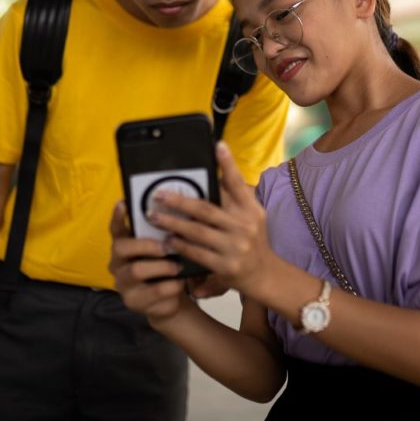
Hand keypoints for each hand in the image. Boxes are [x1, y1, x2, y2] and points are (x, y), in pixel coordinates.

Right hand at [108, 201, 189, 325]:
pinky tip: (180, 283)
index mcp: (124, 245)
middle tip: (167, 247)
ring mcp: (123, 283)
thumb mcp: (165, 250)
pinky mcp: (133, 302)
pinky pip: (153, 291)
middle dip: (146, 245)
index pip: (115, 229)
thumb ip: (163, 235)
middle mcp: (117, 263)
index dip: (117, 216)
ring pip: (136, 270)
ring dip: (162, 266)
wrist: (171, 300)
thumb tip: (174, 214)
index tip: (123, 202)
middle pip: (121, 248)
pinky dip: (171, 285)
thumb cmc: (167, 267)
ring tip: (178, 267)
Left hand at [147, 142, 277, 296]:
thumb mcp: (251, 216)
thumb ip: (233, 198)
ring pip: (197, 231)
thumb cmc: (252, 240)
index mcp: (251, 210)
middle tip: (158, 194)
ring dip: (173, 223)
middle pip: (206, 209)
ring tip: (154, 216)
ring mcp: (235, 247)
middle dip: (179, 201)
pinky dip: (180, 245)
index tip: (218, 145)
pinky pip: (197, 253)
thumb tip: (215, 172)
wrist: (265, 275)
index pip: (238, 184)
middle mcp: (244, 226)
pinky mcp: (226, 266)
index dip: (228, 164)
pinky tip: (167, 240)